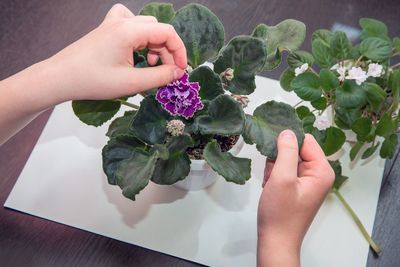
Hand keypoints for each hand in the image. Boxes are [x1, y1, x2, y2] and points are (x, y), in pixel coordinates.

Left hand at [0, 4, 186, 144]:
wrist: (61, 77)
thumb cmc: (93, 81)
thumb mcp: (132, 83)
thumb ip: (160, 76)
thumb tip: (178, 72)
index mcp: (130, 31)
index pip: (168, 33)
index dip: (179, 51)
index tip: (180, 70)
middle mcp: (123, 22)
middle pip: (158, 30)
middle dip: (167, 51)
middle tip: (165, 73)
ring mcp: (113, 23)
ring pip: (146, 26)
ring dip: (154, 45)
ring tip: (148, 65)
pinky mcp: (106, 29)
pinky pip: (129, 21)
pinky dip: (139, 34)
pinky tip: (135, 47)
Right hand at [257, 130, 333, 266]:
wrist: (276, 240)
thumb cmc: (280, 212)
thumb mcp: (282, 177)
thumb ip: (286, 151)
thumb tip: (287, 131)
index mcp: (322, 171)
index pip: (306, 140)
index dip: (288, 141)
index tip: (271, 147)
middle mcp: (318, 174)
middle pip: (296, 149)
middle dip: (279, 158)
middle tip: (272, 174)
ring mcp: (307, 181)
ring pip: (287, 160)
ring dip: (275, 168)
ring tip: (271, 183)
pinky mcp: (297, 187)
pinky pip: (285, 170)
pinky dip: (274, 176)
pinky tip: (270, 187)